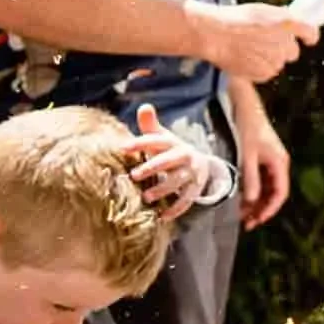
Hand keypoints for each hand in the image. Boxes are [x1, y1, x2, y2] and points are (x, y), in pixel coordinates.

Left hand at [127, 104, 223, 221]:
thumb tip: (144, 106)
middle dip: (153, 167)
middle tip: (134, 175)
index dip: (141, 143)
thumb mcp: (162, 137)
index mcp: (173, 143)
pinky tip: (163, 217)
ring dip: (163, 189)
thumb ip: (150, 126)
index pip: (156, 140)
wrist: (200, 164)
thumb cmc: (171, 151)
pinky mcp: (195, 189)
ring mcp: (192, 173)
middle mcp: (184, 156)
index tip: (123, 148)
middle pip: (169, 160)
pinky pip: (187, 200)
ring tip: (146, 197)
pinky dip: (176, 209)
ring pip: (179, 181)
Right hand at [185, 0, 317, 81]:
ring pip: (279, 63)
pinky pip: (267, 73)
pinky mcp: (264, 73)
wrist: (214, 34)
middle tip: (264, 43)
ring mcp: (275, 59)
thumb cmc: (234, 19)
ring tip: (249, 50)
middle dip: (282, 49)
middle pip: (293, 52)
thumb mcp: (262, 10)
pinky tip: (245, 59)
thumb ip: (281, 18)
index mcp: (287, 23)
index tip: (308, 40)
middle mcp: (284, 42)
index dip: (309, 37)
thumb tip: (291, 22)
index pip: (311, 32)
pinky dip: (259, 68)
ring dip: (269, 59)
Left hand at [229, 79, 290, 230]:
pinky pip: (260, 179)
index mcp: (280, 163)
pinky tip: (241, 197)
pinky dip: (252, 190)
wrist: (244, 104)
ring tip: (241, 214)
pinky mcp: (262, 157)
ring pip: (266, 188)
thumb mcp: (247, 155)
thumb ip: (251, 179)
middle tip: (246, 223)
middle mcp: (278, 163)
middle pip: (274, 193)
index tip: (256, 222)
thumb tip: (252, 202)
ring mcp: (271, 160)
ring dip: (256, 201)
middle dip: (261, 209)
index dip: (269, 210)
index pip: (280, 194)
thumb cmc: (247, 128)